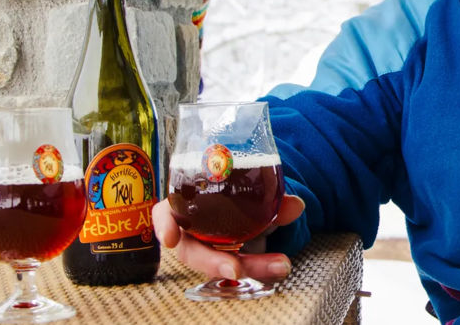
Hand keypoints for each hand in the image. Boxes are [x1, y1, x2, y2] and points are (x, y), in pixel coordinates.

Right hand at [152, 195, 305, 281]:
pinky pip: (237, 267)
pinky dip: (258, 268)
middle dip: (213, 261)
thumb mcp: (246, 189)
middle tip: (235, 268)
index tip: (171, 238)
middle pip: (192, 251)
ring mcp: (205, 248)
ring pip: (219, 263)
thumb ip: (269, 196)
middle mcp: (189, 229)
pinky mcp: (223, 259)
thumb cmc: (229, 191)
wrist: (242, 199)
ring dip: (250, 266)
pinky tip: (277, 268)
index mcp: (183, 204)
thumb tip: (296, 205)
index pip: (163, 214)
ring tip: (279, 264)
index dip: (164, 226)